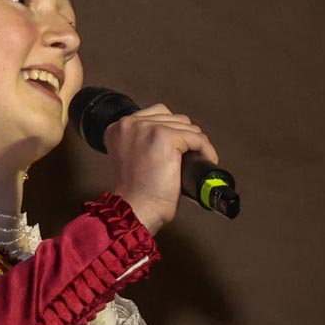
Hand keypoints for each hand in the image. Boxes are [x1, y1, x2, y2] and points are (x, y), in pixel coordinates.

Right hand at [104, 104, 219, 233]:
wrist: (134, 209)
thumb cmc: (134, 194)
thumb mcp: (130, 159)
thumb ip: (141, 143)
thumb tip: (170, 139)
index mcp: (118, 128)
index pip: (155, 114)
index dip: (172, 130)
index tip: (180, 146)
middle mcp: (130, 124)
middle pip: (172, 118)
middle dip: (185, 135)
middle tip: (191, 154)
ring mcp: (148, 128)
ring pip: (186, 126)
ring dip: (196, 142)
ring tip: (199, 158)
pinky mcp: (165, 137)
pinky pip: (196, 137)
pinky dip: (206, 149)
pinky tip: (207, 160)